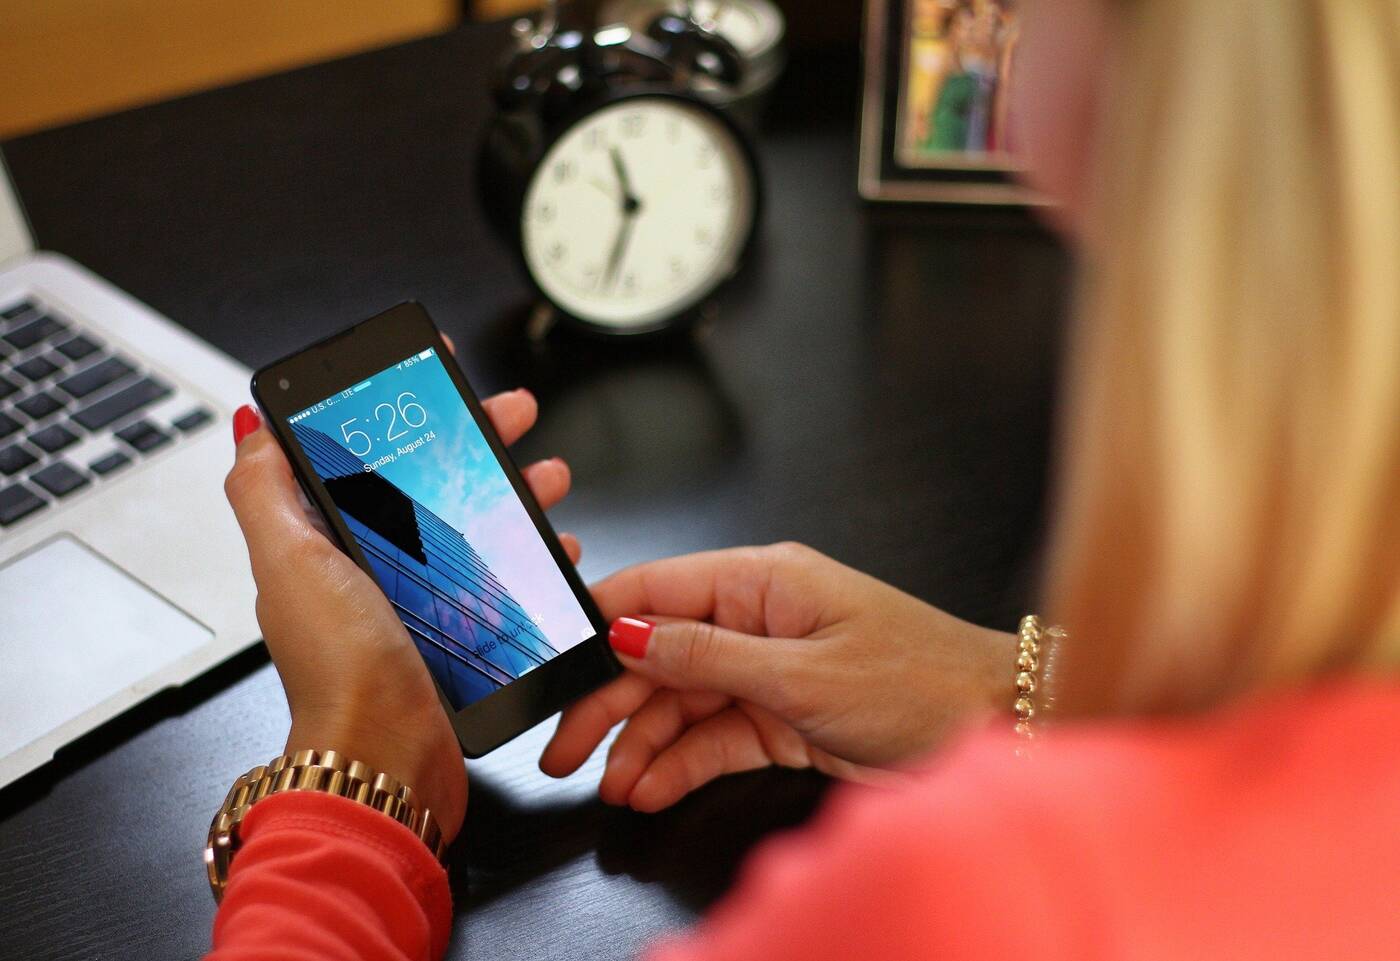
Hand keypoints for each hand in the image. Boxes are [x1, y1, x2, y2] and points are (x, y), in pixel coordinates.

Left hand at [224, 380, 578, 843]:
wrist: (390, 761)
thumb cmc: (342, 669)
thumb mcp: (292, 561)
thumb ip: (263, 491)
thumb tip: (248, 423)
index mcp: (326, 542)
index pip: (365, 454)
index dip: (402, 410)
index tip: (437, 374)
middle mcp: (371, 568)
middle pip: (429, 482)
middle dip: (476, 440)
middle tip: (514, 412)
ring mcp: (418, 602)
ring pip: (474, 526)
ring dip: (514, 492)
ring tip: (550, 478)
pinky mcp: (458, 635)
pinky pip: (501, 579)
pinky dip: (530, 556)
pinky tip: (555, 550)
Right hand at [540, 543, 1012, 811]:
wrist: (996, 726)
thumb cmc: (921, 680)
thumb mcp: (802, 673)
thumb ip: (707, 657)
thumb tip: (629, 636)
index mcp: (763, 580)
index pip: (657, 589)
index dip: (598, 624)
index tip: (550, 661)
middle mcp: (759, 618)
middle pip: (659, 654)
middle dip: (609, 701)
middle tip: (566, 747)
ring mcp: (769, 668)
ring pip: (682, 702)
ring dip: (642, 742)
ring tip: (610, 782)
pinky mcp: (783, 715)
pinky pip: (715, 735)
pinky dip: (681, 762)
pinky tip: (651, 786)